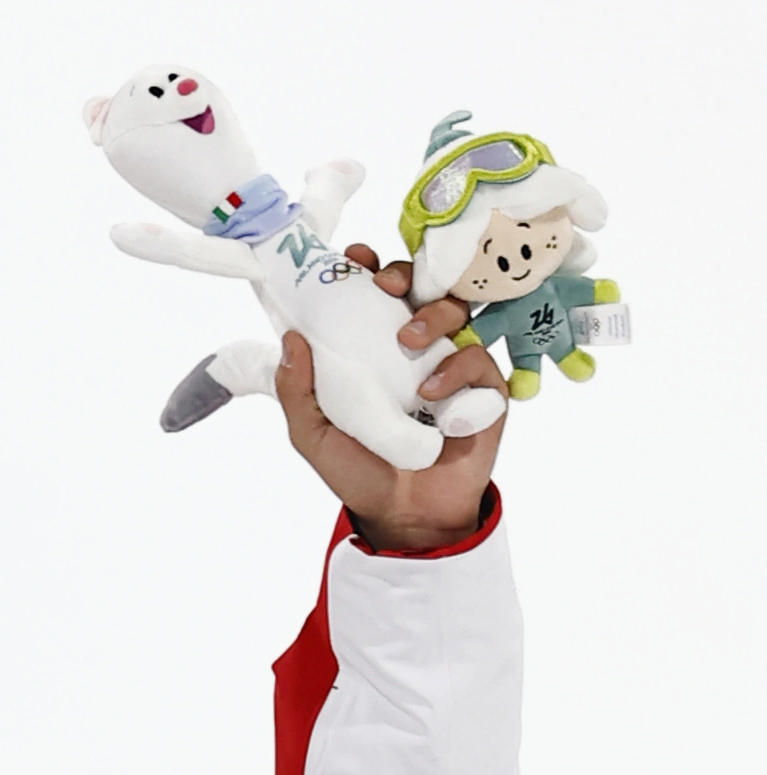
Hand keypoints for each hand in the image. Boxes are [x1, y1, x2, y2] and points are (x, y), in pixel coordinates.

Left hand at [276, 260, 502, 551]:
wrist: (404, 516)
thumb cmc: (361, 471)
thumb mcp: (315, 436)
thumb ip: (299, 394)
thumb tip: (289, 340)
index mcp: (374, 349)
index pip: (374, 295)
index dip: (367, 269)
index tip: (355, 258)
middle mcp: (415, 348)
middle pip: (418, 289)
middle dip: (404, 274)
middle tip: (385, 284)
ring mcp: (452, 364)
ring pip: (455, 310)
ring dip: (433, 314)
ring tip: (408, 340)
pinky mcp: (484, 388)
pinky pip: (477, 358)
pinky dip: (455, 368)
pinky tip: (431, 393)